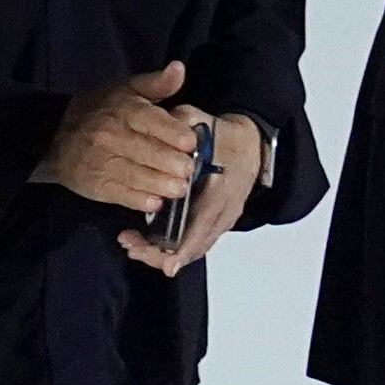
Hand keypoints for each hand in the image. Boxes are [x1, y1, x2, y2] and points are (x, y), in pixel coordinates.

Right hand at [38, 60, 205, 218]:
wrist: (54, 135)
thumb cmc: (100, 110)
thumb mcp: (126, 90)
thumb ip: (156, 83)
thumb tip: (179, 69)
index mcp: (124, 111)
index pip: (154, 122)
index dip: (176, 134)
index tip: (192, 143)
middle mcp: (112, 137)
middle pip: (151, 153)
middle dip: (176, 164)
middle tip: (189, 170)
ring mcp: (103, 163)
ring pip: (140, 177)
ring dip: (165, 186)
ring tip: (180, 188)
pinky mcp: (97, 186)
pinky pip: (124, 196)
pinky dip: (142, 201)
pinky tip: (157, 202)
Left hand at [118, 108, 260, 274]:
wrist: (252, 147)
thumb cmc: (228, 138)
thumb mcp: (206, 121)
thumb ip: (184, 122)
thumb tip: (163, 124)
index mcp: (223, 187)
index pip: (205, 221)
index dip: (185, 245)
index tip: (167, 262)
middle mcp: (225, 209)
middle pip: (196, 245)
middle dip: (162, 254)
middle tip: (133, 248)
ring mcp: (222, 220)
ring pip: (194, 249)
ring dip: (162, 254)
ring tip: (132, 246)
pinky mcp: (216, 223)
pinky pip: (195, 244)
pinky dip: (171, 249)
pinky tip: (146, 244)